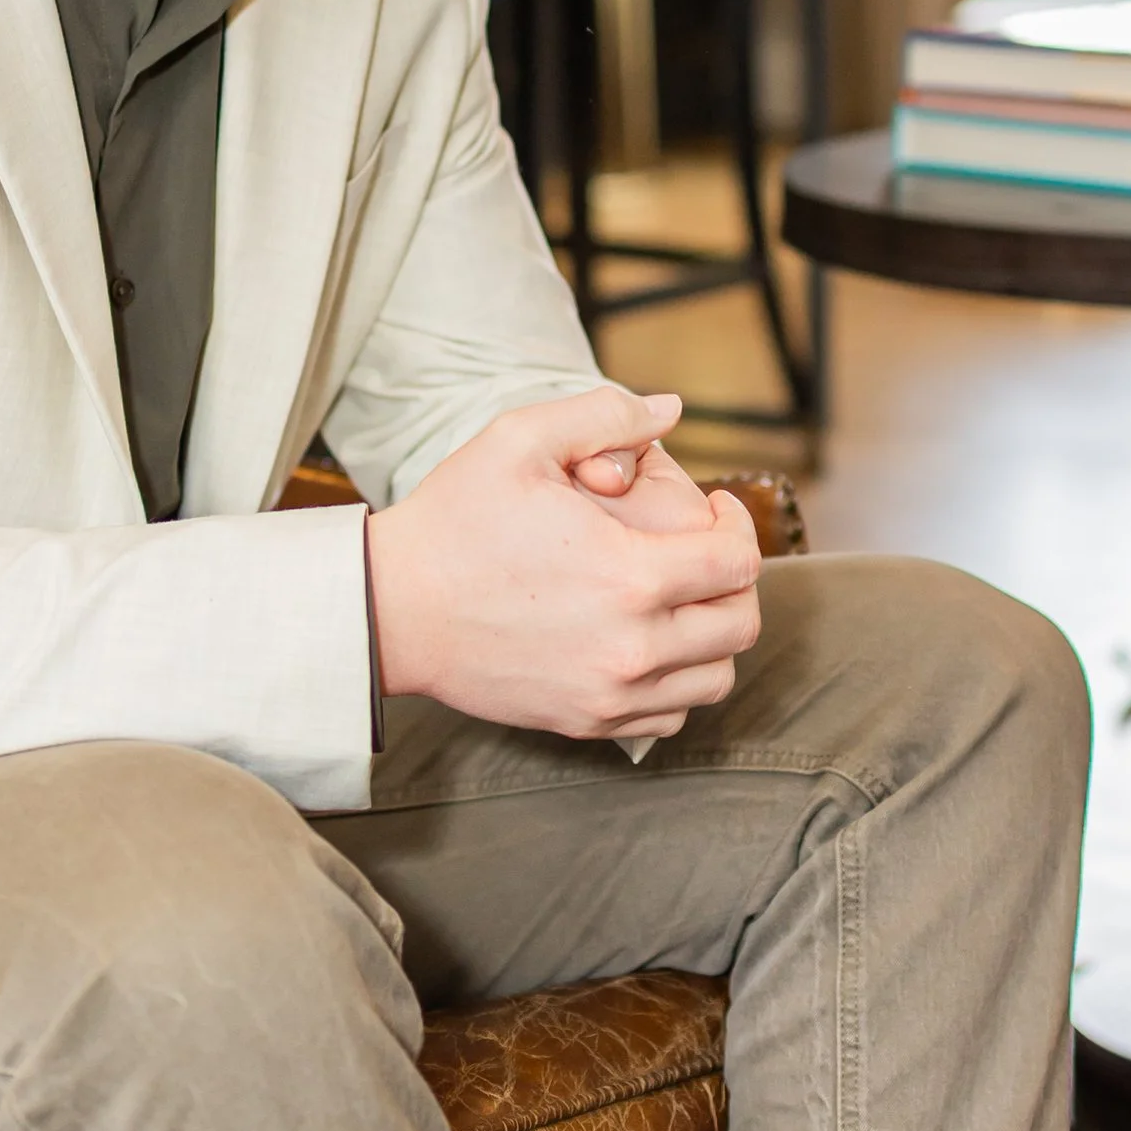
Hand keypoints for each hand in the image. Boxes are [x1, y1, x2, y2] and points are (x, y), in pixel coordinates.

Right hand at [367, 385, 761, 741]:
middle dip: (736, 579)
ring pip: (715, 679)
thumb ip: (606, 414)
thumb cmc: (454, 519)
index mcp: (630, 575)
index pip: (738, 562)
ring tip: (683, 598)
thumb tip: (672, 408)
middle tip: (706, 551)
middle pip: (739, 624)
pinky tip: (650, 642)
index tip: (715, 508)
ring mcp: (610, 693)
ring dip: (713, 634)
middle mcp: (632, 645)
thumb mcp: (520, 439)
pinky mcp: (586, 722)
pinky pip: (671, 716)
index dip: (738, 525)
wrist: (392, 609)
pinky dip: (678, 682)